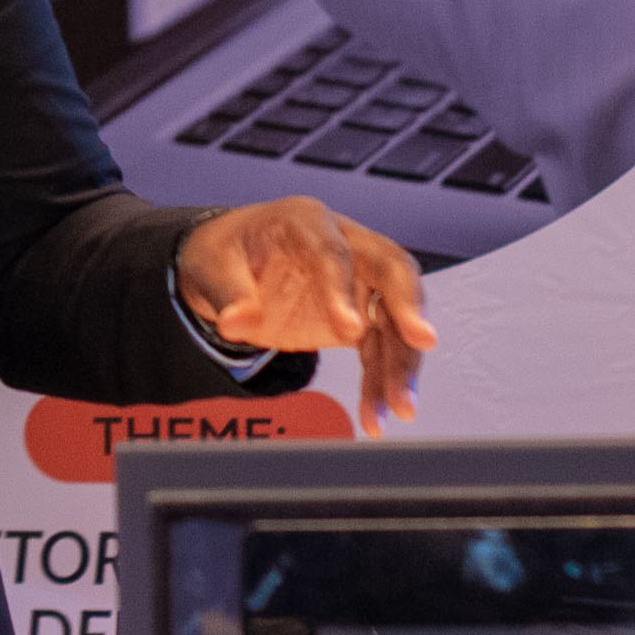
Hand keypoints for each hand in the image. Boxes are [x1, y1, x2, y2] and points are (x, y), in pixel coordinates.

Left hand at [174, 196, 435, 435]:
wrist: (228, 264)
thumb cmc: (225, 253)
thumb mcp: (212, 266)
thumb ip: (228, 294)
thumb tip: (235, 321)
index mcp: (306, 221)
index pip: (333, 251)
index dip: (343, 289)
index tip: (350, 329)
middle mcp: (344, 244)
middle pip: (391, 270)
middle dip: (409, 307)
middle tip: (422, 342)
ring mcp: (358, 280)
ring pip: (393, 318)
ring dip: (401, 362)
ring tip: (400, 406)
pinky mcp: (360, 314)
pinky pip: (380, 348)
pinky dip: (381, 380)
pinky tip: (377, 413)